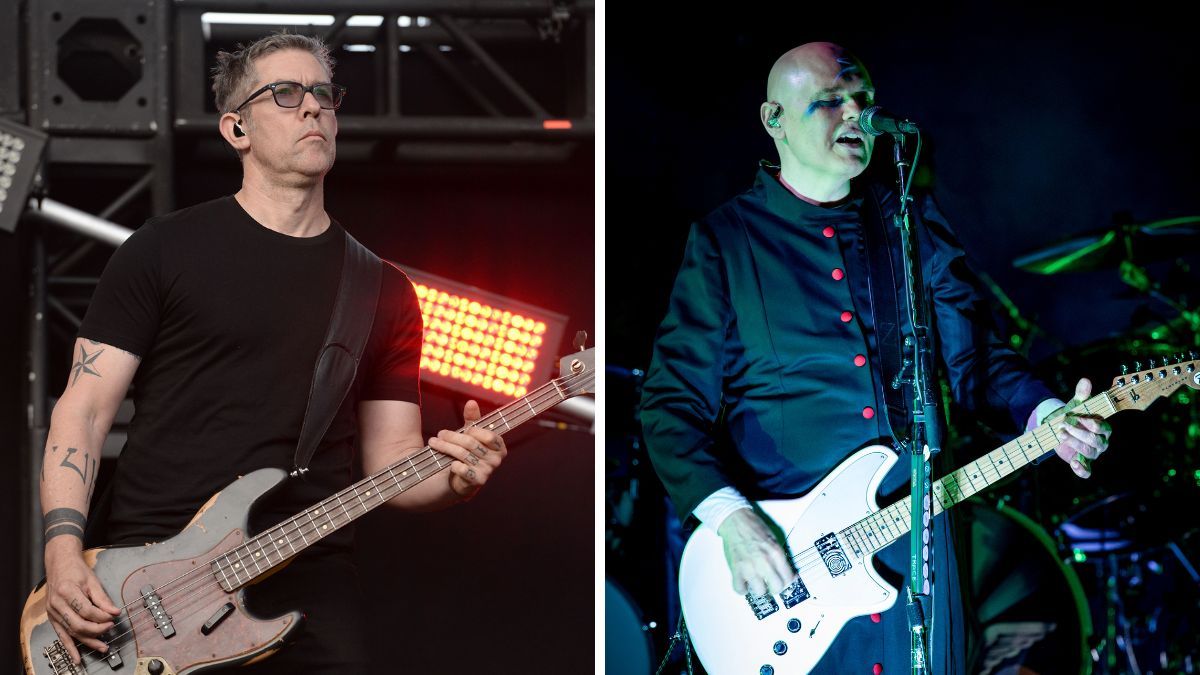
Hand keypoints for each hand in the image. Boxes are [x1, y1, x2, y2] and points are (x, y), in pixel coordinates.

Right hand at [43, 537, 120, 663]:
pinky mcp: (52, 618)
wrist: (59, 565)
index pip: (86, 610)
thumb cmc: (75, 571)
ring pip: (71, 632)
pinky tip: (77, 657)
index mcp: (66, 591)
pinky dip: (70, 647)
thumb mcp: (92, 581)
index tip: (113, 617)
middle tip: (110, 629)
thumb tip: (115, 612)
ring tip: (102, 647)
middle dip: (96, 629)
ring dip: (87, 641)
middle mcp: (57, 604)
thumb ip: (103, 598)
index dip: (101, 616)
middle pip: (78, 624)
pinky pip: (61, 636)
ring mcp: (52, 612)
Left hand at [428, 400, 507, 500]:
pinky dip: (453, 465)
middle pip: (471, 443)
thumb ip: (472, 418)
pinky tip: (447, 462)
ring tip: (433, 443)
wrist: (462, 478)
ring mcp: (488, 471)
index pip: (488, 435)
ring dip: (445, 447)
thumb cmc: (468, 451)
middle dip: (452, 437)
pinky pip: (463, 470)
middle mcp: (496, 459)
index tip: (462, 429)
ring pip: (463, 454)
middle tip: (439, 434)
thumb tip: (471, 402)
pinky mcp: (477, 481)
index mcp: (499, 445)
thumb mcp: (471, 433)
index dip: (473, 431)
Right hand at [716, 508, 796, 596]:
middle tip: (770, 583)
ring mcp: (749, 566)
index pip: (788, 578)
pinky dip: (742, 588)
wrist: (736, 520)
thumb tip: (787, 573)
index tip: (783, 581)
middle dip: (774, 587)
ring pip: (759, 592)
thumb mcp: (774, 540)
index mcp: (775, 553)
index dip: (787, 582)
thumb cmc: (754, 527)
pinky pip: (740, 589)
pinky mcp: (736, 569)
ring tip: (756, 582)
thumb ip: (780, 557)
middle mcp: (764, 561)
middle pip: (776, 588)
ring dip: (758, 588)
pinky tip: (744, 582)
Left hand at [1049, 378, 1112, 478]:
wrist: (1061, 427)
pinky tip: (1073, 463)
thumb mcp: (1076, 405)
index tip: (1076, 417)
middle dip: (1078, 433)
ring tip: (1060, 434)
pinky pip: (1087, 471)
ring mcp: (1093, 453)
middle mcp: (1101, 442)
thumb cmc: (1073, 415)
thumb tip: (1085, 381)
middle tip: (1062, 425)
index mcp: (1103, 427)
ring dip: (1074, 443)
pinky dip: (1081, 469)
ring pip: (1089, 452)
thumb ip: (1081, 394)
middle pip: (1095, 441)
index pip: (1102, 428)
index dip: (1091, 424)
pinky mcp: (1083, 462)